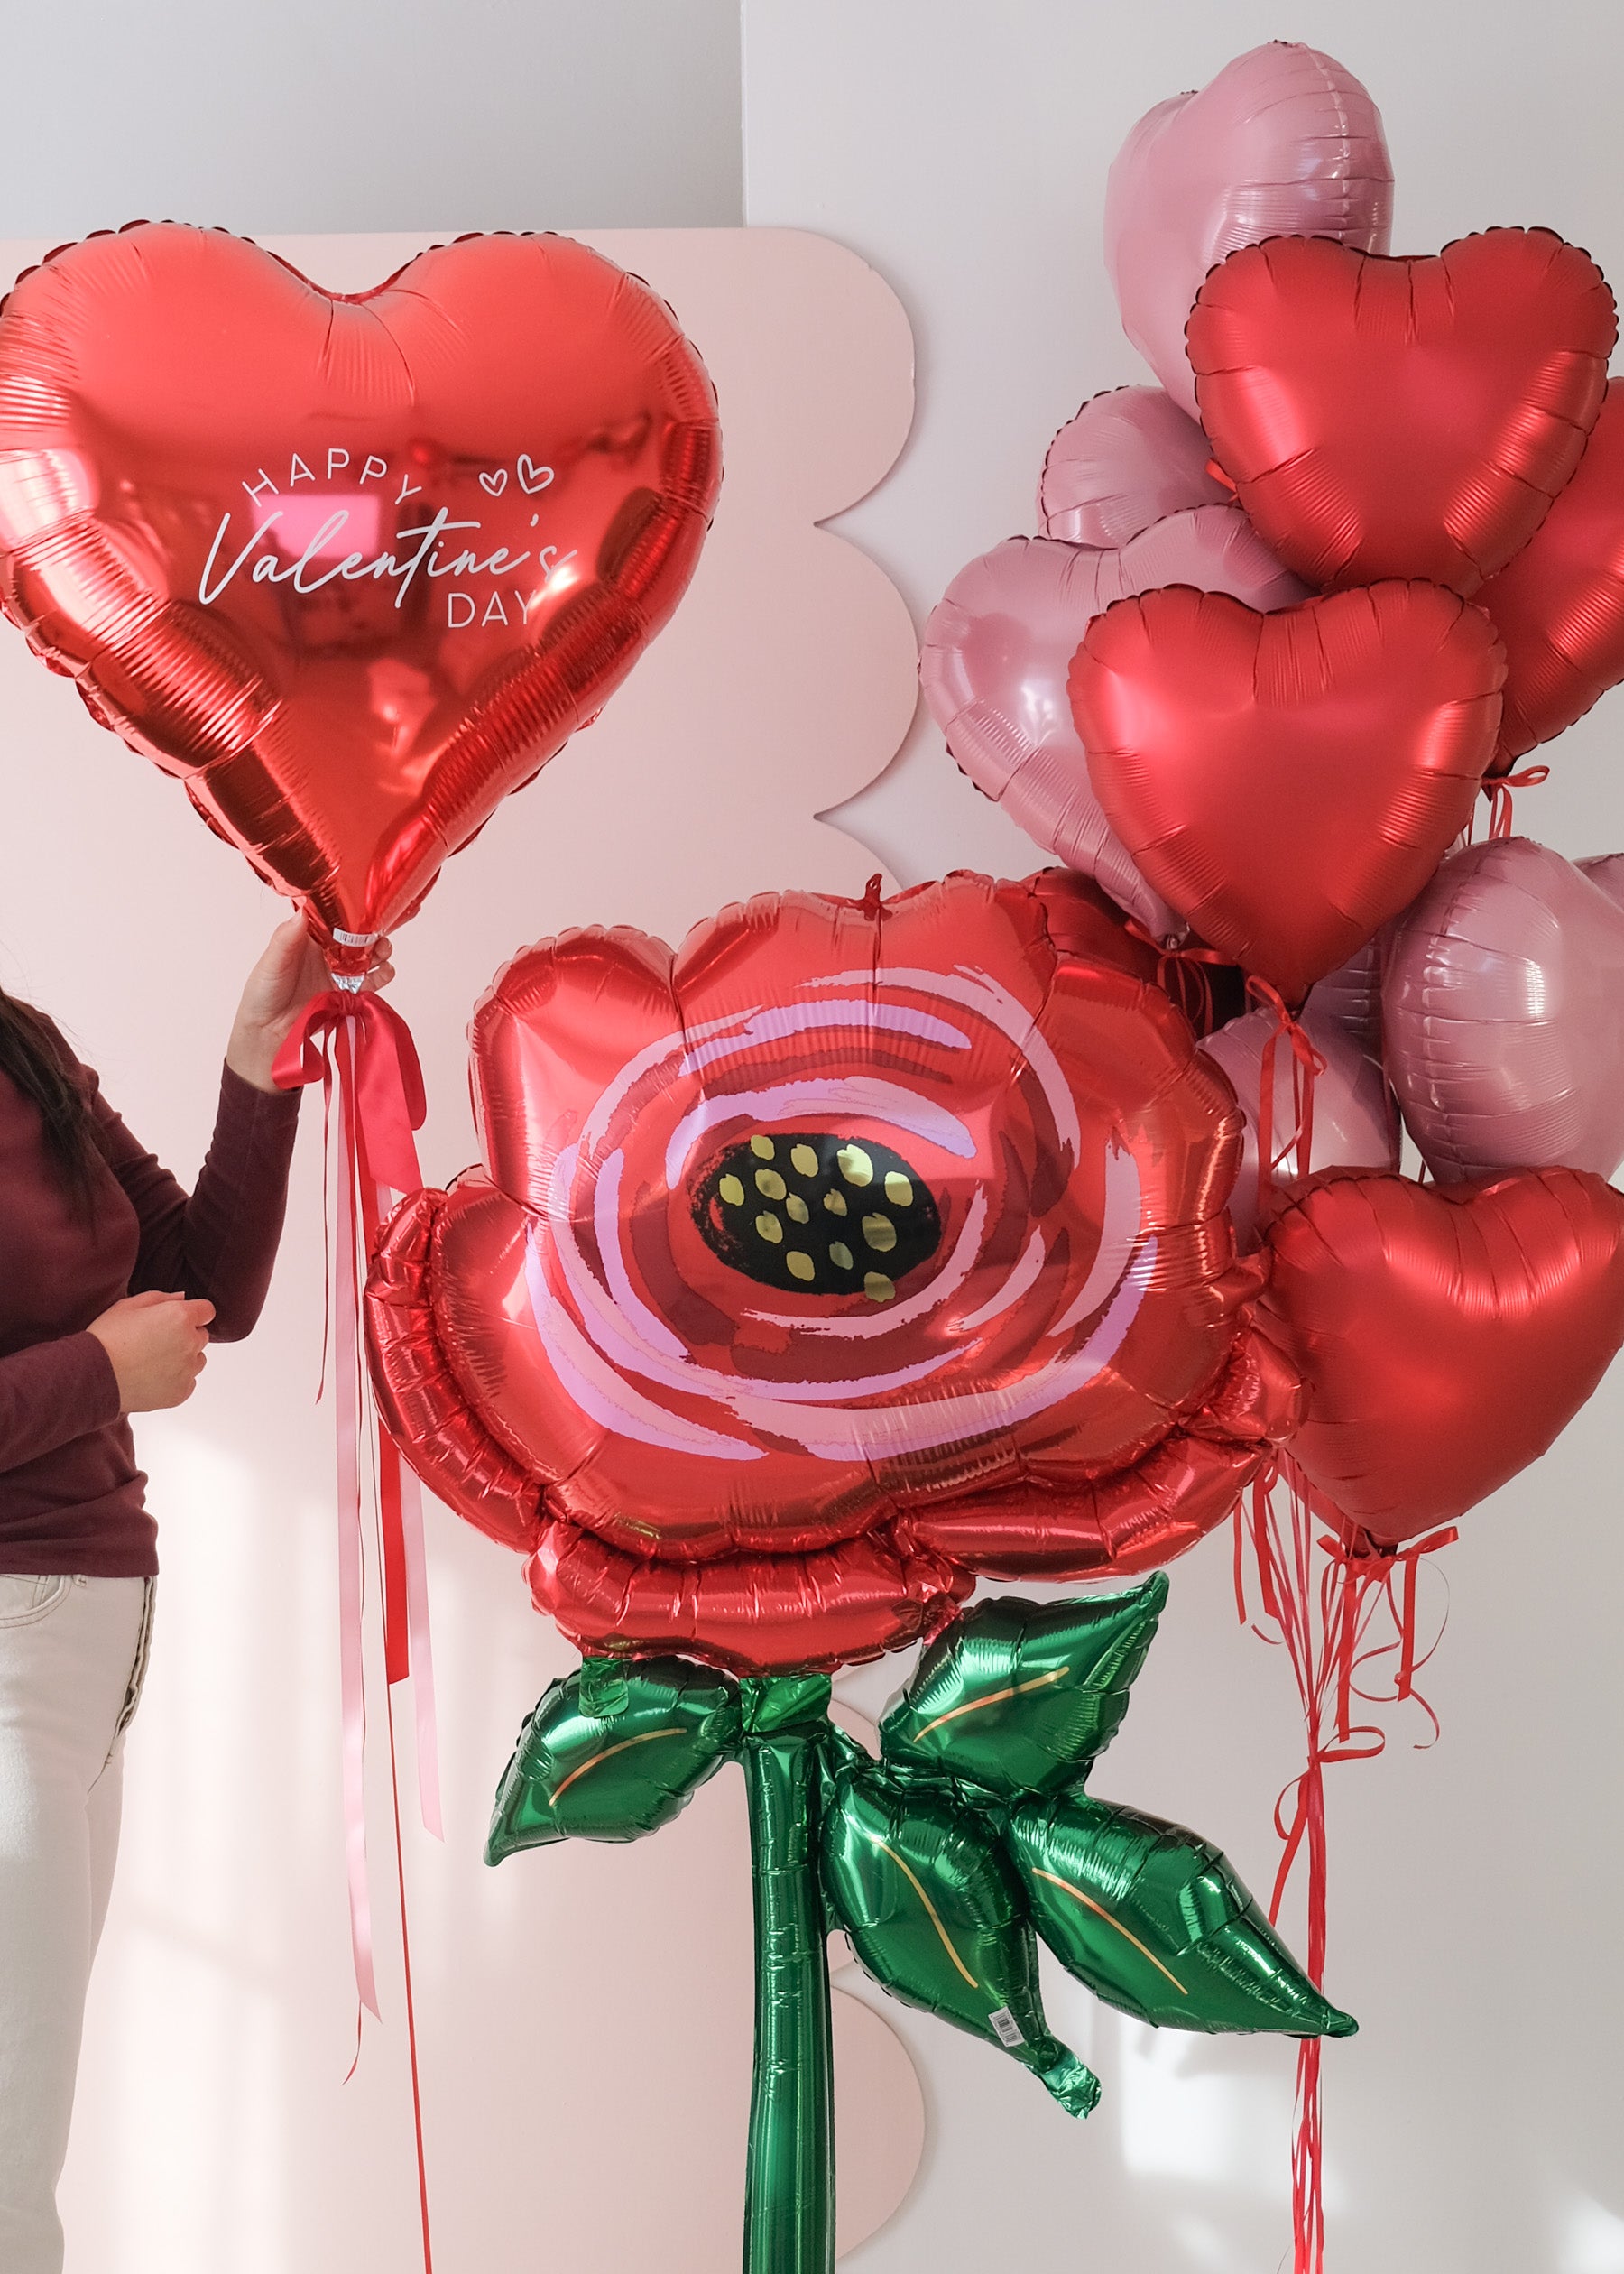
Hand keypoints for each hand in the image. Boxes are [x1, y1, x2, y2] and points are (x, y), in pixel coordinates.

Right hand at [87, 1290, 214, 1412]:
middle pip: (201, 1336)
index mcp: (180, 1317)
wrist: (93, 1375)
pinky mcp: (181, 1392)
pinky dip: (176, 1380)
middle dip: (185, 1335)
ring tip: (153, 1361)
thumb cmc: (106, 1338)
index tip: (179, 1319)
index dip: (193, 1313)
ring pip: (197, 1360)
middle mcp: (190, 1343)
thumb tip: (182, 1298)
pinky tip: (152, 1376)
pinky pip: (188, 1382)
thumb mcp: (128, 1305)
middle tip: (156, 1341)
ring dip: (183, 1358)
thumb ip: (161, 1298)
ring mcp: (187, 1370)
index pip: (206, 1311)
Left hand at [225, 918, 394, 1092]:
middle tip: (380, 932)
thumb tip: (302, 913)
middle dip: (370, 932)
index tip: (363, 907)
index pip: (332, 919)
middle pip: (354, 936)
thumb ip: (286, 940)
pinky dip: (381, 976)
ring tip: (385, 951)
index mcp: (306, 938)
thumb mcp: (271, 964)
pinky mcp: (346, 993)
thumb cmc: (262, 996)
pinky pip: (368, 982)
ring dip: (379, 951)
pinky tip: (386, 972)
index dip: (349, 912)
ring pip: (365, 957)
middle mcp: (324, 953)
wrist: (267, 1035)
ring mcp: (337, 973)